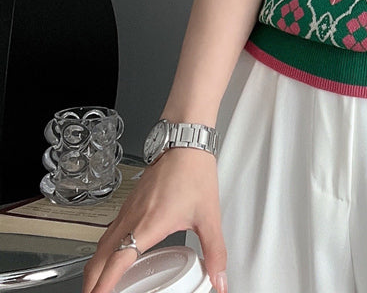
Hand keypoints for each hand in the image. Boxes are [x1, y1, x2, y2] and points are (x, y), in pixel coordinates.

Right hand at [82, 149, 226, 292]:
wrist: (184, 143)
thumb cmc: (193, 172)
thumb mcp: (209, 216)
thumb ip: (216, 251)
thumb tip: (220, 279)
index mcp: (148, 225)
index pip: (117, 263)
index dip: (103, 286)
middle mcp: (131, 219)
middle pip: (99, 258)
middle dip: (92, 282)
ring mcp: (127, 211)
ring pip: (100, 245)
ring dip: (95, 268)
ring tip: (98, 285)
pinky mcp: (129, 205)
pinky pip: (108, 233)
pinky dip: (103, 251)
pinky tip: (113, 255)